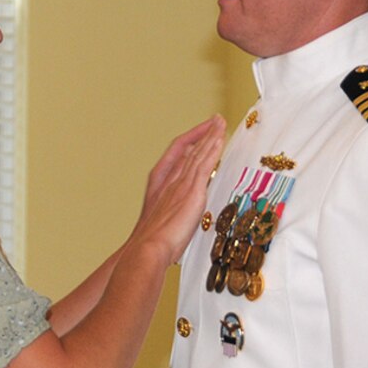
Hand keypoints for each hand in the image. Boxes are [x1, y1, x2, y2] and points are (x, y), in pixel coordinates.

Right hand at [129, 115, 225, 265]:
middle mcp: (171, 180)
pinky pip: (204, 164)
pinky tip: (219, 138)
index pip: (179, 157)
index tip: (202, 134)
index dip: (191, 143)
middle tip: (216, 120)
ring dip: (210, 135)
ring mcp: (181, 184)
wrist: (147, 247)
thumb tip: (181, 212)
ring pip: (198, 153)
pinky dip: (212, 149)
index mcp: (162, 186)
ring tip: (220, 122)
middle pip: (190, 151)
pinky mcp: (192, 191)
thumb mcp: (162, 223)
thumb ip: (173, 212)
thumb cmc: (153, 242)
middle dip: (204, 134)